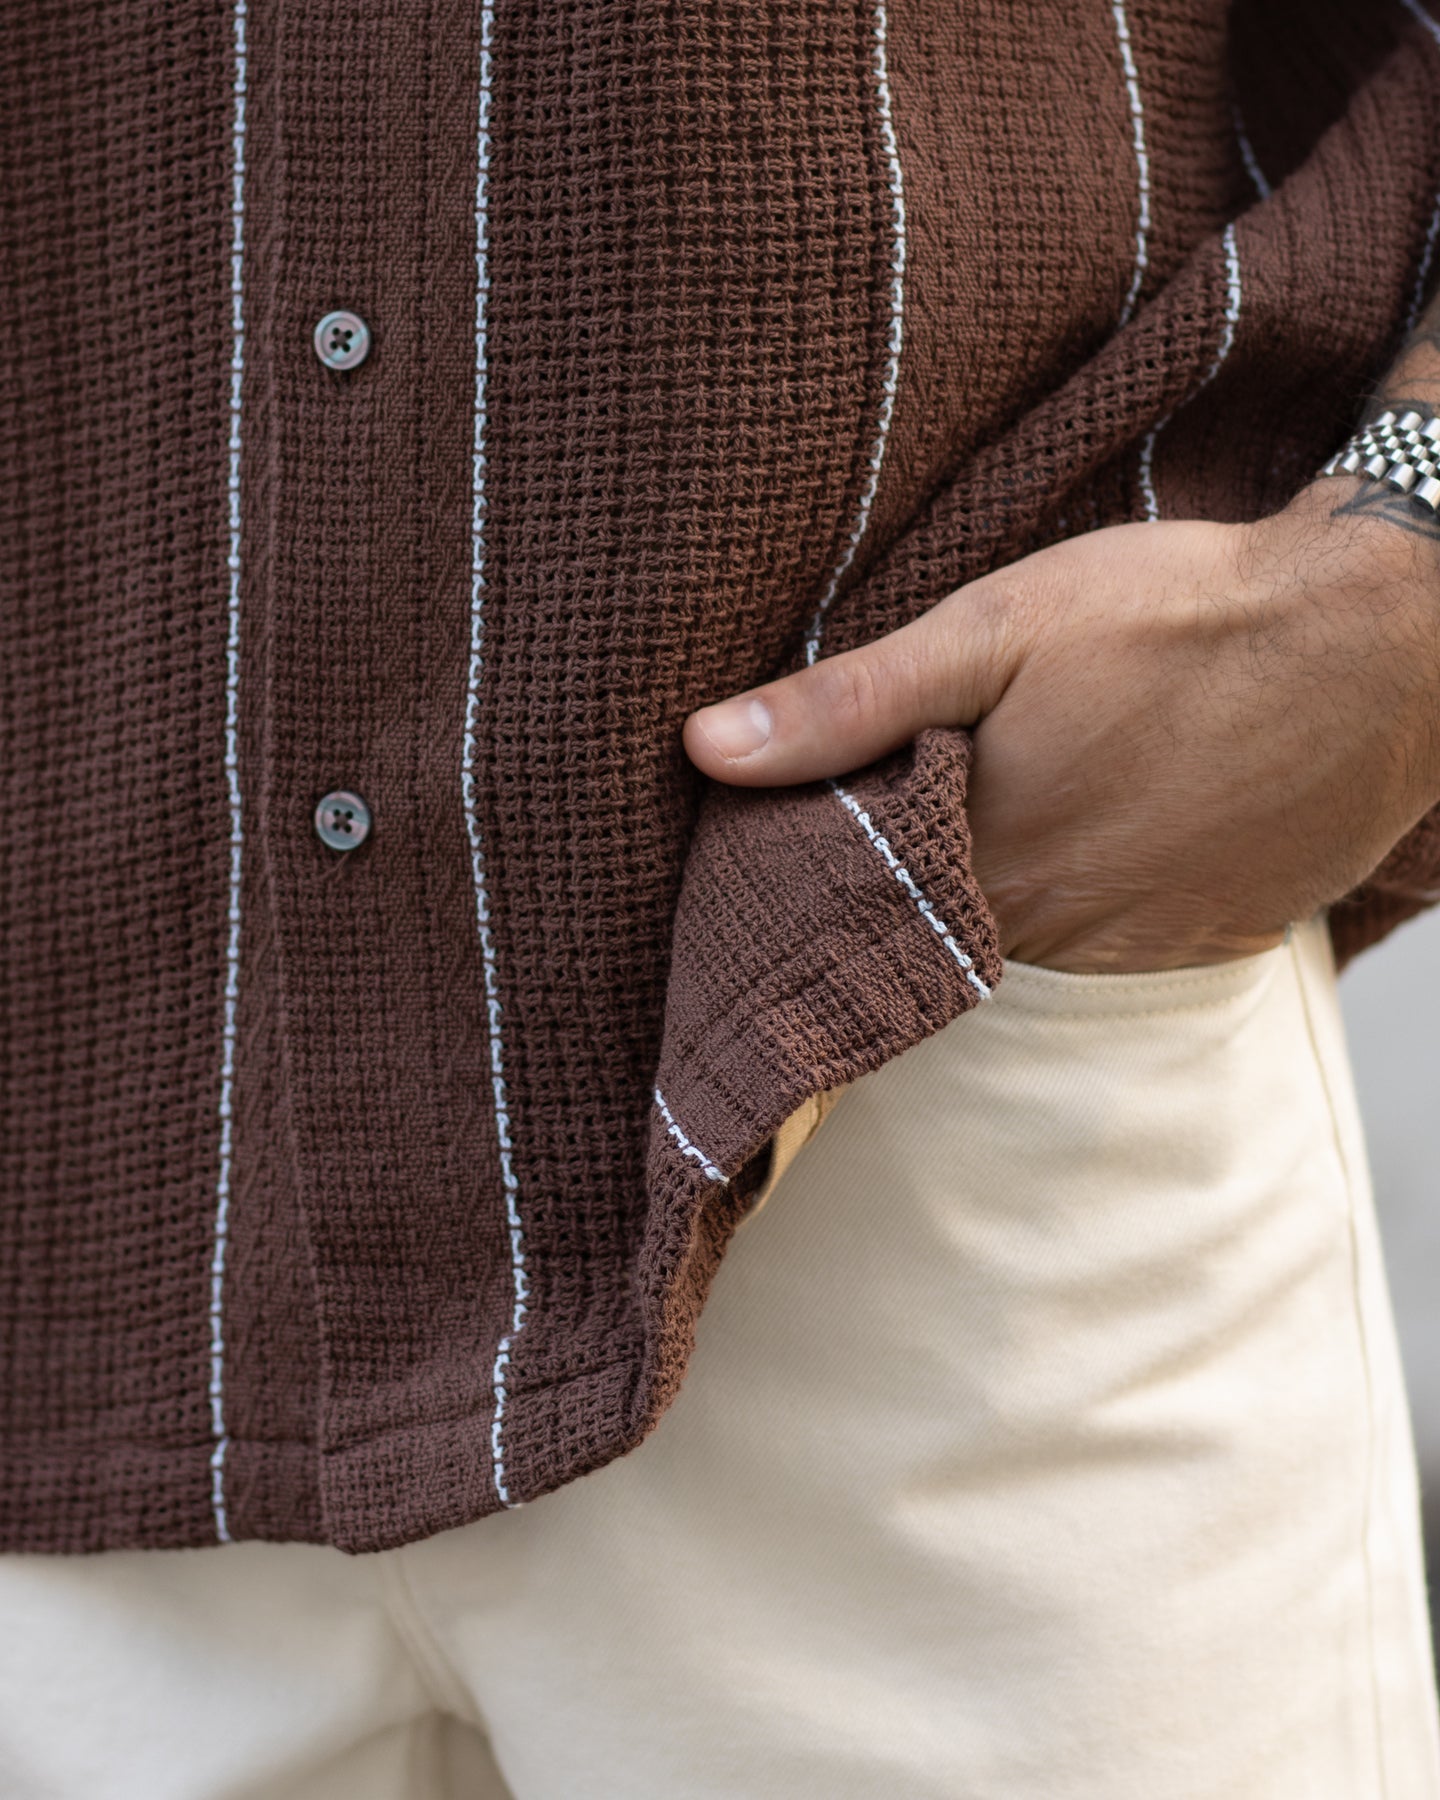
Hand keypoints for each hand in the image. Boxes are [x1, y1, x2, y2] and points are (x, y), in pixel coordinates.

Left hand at [682, 482, 1439, 972]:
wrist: (1378, 641)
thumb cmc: (1176, 618)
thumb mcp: (994, 630)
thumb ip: (849, 704)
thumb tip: (707, 749)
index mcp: (978, 860)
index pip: (855, 914)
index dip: (814, 889)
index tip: (779, 872)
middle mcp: (1049, 931)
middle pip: (935, 936)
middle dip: (896, 897)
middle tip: (880, 837)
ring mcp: (1136, 946)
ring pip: (1020, 943)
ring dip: (990, 901)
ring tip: (992, 824)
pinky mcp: (1209, 938)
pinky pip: (1110, 943)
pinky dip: (1079, 907)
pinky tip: (1083, 842)